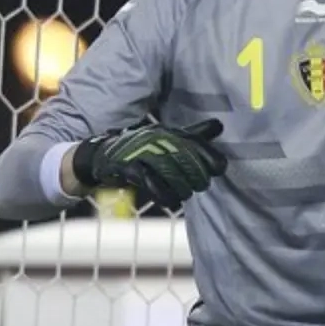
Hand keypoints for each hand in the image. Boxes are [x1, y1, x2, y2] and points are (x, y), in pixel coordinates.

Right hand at [71, 119, 227, 208]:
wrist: (104, 156)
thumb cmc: (144, 149)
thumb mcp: (170, 139)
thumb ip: (194, 136)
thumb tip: (220, 124)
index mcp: (168, 131)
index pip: (193, 141)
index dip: (208, 156)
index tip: (218, 169)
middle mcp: (155, 138)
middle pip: (182, 156)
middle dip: (196, 174)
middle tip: (201, 186)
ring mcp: (139, 152)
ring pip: (166, 169)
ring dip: (181, 186)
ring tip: (186, 194)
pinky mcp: (126, 167)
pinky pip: (146, 180)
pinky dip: (161, 192)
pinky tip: (171, 201)